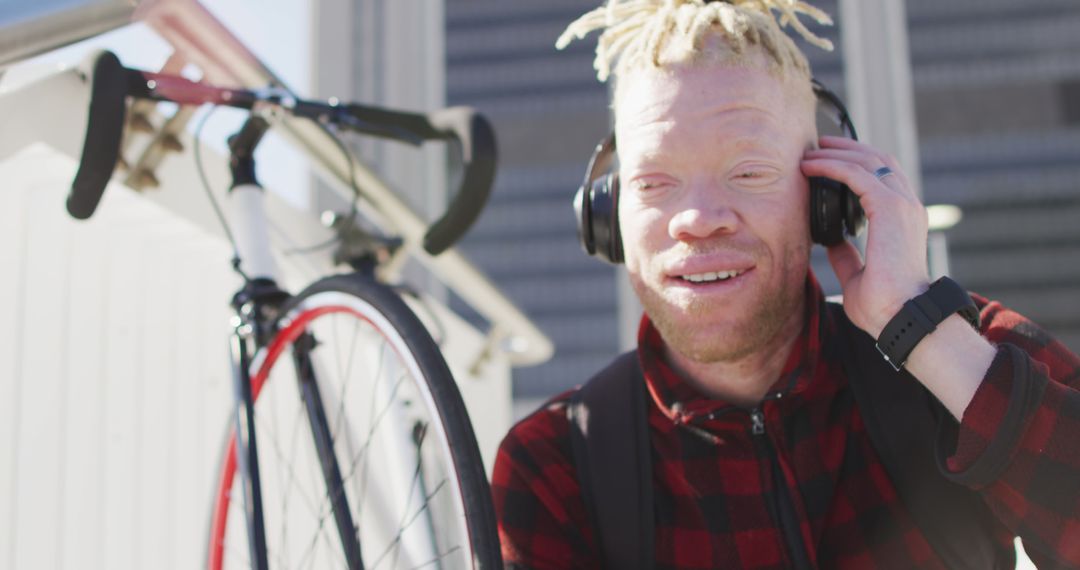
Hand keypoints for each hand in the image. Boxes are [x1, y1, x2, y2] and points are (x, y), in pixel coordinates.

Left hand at [801, 136, 930, 336]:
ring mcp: (902, 205)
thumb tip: (833, 242)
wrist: (900, 317)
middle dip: (846, 149)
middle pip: (878, 160)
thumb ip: (847, 255)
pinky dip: (833, 165)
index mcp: (904, 220)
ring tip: (810, 151)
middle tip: (817, 146)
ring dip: (837, 152)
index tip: (828, 160)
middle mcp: (907, 207)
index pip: (883, 177)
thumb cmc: (883, 305)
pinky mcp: (890, 208)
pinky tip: (811, 165)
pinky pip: (856, 174)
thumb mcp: (857, 274)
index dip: (858, 163)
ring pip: (868, 161)